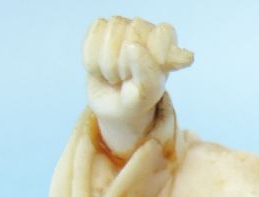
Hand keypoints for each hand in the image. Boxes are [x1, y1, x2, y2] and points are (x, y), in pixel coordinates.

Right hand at [83, 17, 192, 147]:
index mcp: (165, 47)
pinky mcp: (100, 29)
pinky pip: (92, 35)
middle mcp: (145, 32)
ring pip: (111, 31)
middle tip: (128, 79)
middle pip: (134, 30)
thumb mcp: (145, 96)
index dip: (156, 50)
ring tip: (115, 77)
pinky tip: (100, 69)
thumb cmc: (135, 100)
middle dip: (126, 63)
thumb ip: (146, 74)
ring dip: (108, 64)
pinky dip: (93, 60)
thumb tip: (133, 45)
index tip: (152, 70)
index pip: (164, 32)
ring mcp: (123, 27)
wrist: (111, 107)